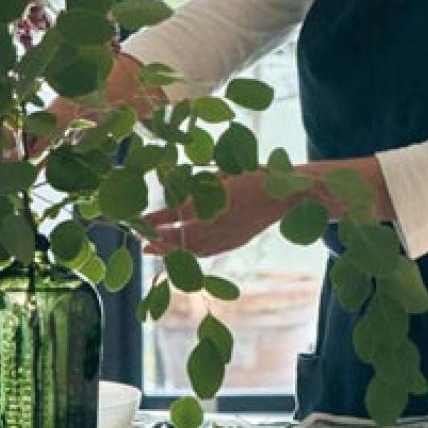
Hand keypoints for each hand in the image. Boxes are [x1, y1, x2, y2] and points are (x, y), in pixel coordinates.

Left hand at [143, 172, 279, 257]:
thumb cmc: (256, 175)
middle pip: (183, 238)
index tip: (141, 221)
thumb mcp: (226, 173)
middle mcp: (220, 223)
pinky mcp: (236, 242)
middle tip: (142, 243)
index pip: (179, 213)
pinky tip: (184, 254)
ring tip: (158, 252)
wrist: (286, 194)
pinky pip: (210, 252)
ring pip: (195, 249)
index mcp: (216, 201)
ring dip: (174, 252)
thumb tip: (181, 190)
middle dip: (161, 242)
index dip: (159, 219)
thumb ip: (204, 184)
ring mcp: (229, 235)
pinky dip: (193, 254)